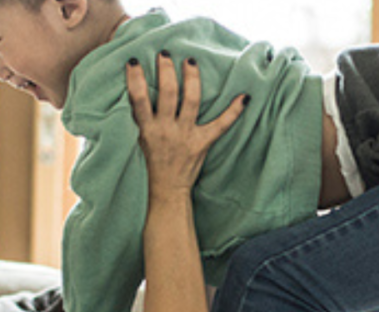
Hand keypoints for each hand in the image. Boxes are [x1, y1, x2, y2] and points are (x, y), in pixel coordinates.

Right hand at [126, 53, 247, 199]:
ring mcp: (186, 136)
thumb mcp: (139, 141)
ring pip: (191, 101)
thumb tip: (136, 92)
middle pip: (167, 93)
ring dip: (192, 78)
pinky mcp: (202, 143)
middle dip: (166, 70)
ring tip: (189, 62)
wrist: (166, 191)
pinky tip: (244, 97)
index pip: (138, 100)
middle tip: (165, 54)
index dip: (135, 79)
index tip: (133, 61)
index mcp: (147, 129)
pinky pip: (221, 125)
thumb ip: (141, 119)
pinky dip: (234, 111)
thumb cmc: (150, 164)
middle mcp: (166, 130)